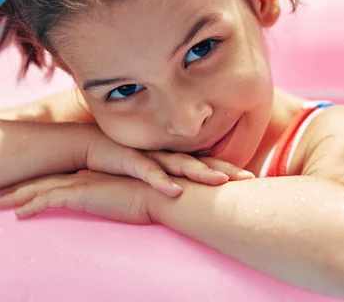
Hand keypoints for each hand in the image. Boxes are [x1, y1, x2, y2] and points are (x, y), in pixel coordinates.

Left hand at [0, 171, 156, 223]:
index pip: (60, 178)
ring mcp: (82, 184)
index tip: (24, 188)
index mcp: (93, 176)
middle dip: (20, 186)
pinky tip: (19, 214)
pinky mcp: (83, 194)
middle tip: (0, 193)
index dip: (40, 182)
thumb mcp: (129, 195)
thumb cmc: (151, 195)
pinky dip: (33, 205)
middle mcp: (84, 177)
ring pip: (41, 188)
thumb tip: (113, 203)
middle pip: (45, 180)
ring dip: (18, 195)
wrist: (160, 192)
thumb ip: (116, 196)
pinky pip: (50, 200)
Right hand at [80, 127, 253, 197]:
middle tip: (250, 179)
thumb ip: (170, 180)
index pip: (207, 164)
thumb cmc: (124, 162)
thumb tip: (190, 198)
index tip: (252, 180)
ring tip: (221, 182)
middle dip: (225, 170)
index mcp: (173, 158)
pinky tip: (175, 192)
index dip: (229, 170)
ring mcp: (149, 155)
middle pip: (201, 162)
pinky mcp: (129, 159)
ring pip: (179, 164)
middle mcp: (166, 154)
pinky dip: (161, 181)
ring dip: (200, 173)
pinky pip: (147, 171)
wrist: (91, 146)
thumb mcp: (151, 173)